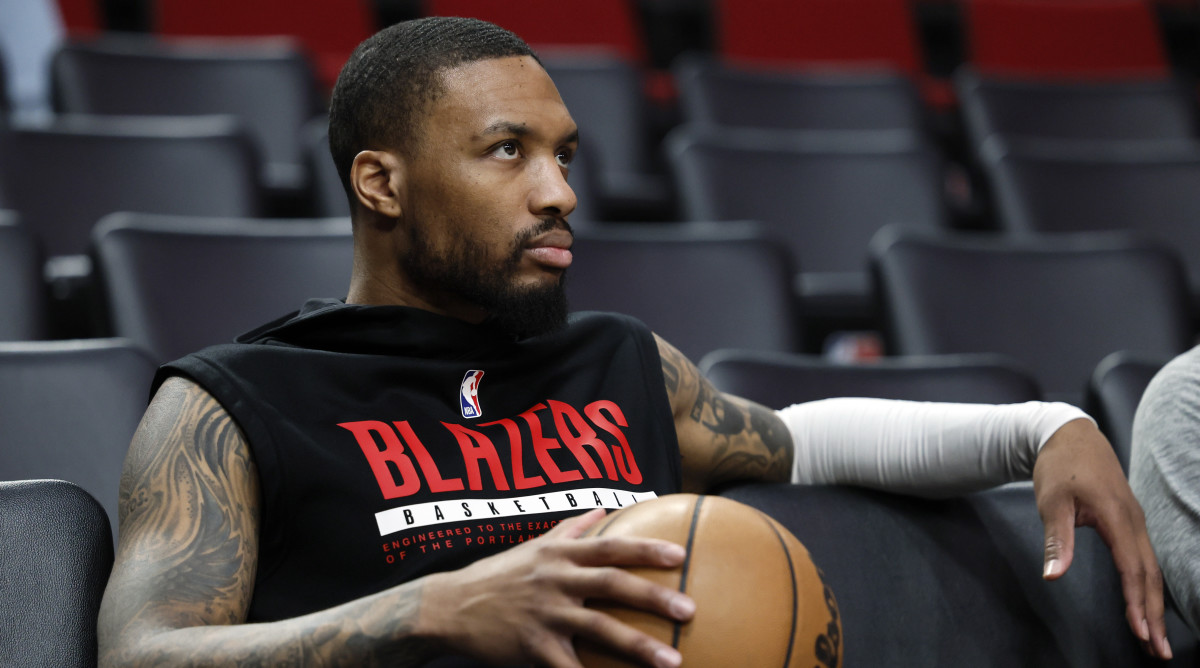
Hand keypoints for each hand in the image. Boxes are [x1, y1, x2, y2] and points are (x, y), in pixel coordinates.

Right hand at [417, 508, 694, 667]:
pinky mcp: (531, 647)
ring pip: (598, 629)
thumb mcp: (534, 545)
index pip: (610, 547)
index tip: (681, 554)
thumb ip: (572, 528)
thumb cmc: (498, 574)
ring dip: (639, 646)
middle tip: (689, 608)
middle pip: (611, 584)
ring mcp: (544, 615)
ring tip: (674, 661)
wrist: (448, 606)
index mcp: (560, 555)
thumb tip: (604, 509)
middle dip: (653, 595)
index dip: (646, 549)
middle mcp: (555, 581)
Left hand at [1033, 418, 1170, 659]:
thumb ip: (1057, 540)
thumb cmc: (1060, 467)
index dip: (1137, 602)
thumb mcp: (1051, 502)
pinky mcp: (1130, 521)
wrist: (1071, 435)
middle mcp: (1134, 522)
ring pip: (1151, 568)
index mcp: (1117, 518)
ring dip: (1154, 603)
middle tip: (1159, 649)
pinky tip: (1146, 602)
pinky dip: (1148, 584)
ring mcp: (1135, 521)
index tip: (1141, 632)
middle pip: (1150, 575)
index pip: (1132, 569)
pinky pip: (1145, 558)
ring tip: (1155, 636)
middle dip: (1155, 614)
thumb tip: (1053, 577)